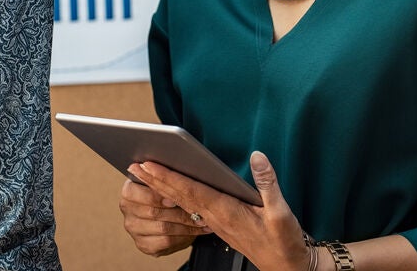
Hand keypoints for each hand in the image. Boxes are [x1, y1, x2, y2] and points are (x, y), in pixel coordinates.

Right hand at [119, 172, 209, 256]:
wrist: (169, 215)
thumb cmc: (167, 192)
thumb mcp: (164, 181)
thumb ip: (163, 175)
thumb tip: (170, 167)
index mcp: (128, 191)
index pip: (135, 193)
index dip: (155, 196)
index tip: (173, 198)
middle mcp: (127, 211)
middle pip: (153, 212)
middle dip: (178, 211)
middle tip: (196, 210)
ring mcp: (134, 230)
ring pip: (163, 228)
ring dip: (185, 224)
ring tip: (202, 220)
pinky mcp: (144, 245)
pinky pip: (166, 242)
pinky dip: (184, 237)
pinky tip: (195, 231)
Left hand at [137, 151, 310, 270]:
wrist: (283, 265)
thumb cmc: (282, 241)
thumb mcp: (280, 211)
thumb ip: (267, 183)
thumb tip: (257, 156)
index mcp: (226, 211)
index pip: (191, 191)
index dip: (169, 177)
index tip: (150, 165)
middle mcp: (215, 217)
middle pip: (179, 196)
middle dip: (155, 180)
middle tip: (133, 165)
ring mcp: (214, 222)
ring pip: (181, 202)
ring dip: (161, 188)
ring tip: (143, 174)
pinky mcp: (218, 224)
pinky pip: (190, 208)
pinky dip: (175, 196)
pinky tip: (167, 190)